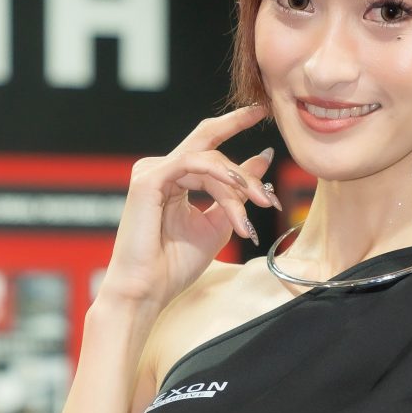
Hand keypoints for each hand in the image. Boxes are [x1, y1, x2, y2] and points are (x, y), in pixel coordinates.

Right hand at [100, 103, 282, 309]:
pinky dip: (220, 177)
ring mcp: (152, 172)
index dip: (235, 130)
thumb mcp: (217, 225)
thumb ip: (236, 193)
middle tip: (264, 122)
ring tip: (261, 202)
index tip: (264, 123)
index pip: (208, 148)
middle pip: (207, 142)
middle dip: (237, 127)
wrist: (147, 290)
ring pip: (208, 160)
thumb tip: (262, 157)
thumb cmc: (174, 265)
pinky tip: (238, 191)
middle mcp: (161, 170)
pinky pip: (192, 165)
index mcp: (173, 179)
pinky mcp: (148, 179)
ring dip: (239, 181)